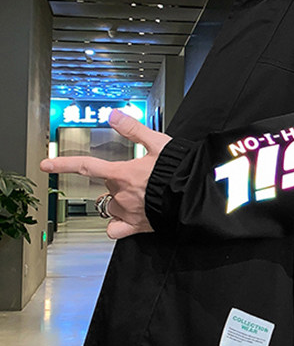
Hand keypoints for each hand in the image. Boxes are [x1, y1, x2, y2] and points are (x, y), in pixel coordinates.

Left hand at [41, 109, 171, 239]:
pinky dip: (116, 226)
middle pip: (106, 188)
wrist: (195, 195)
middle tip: (136, 177)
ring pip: (111, 207)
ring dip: (117, 202)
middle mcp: (121, 195)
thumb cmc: (180, 170)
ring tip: (136, 196)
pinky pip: (116, 230)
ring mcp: (128, 212)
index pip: (86, 167)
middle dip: (116, 183)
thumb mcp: (158, 143)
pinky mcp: (138, 226)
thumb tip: (114, 115)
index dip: (63, 165)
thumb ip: (134, 129)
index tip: (46, 165)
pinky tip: (126, 220)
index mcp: (122, 174)